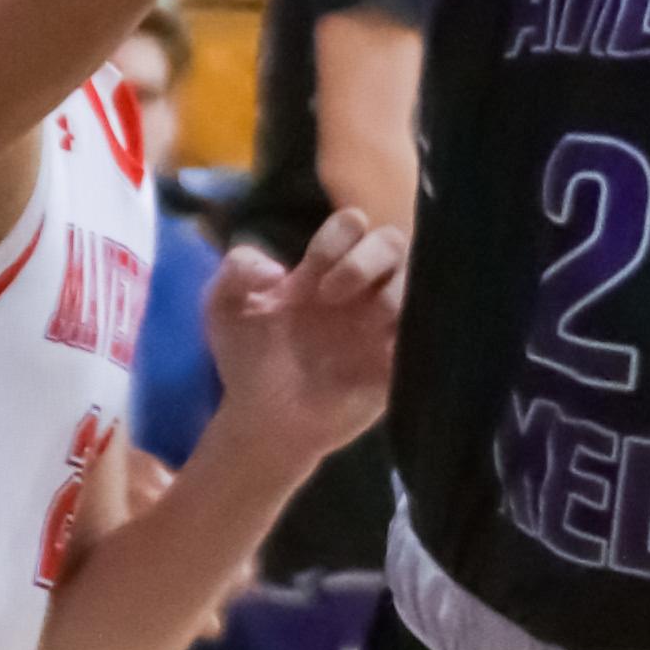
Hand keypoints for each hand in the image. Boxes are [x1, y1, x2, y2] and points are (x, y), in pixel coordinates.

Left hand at [201, 210, 405, 459]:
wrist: (263, 424)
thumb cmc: (246, 362)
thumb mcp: (223, 307)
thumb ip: (237, 269)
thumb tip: (276, 269)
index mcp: (322, 270)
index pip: (350, 226)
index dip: (337, 237)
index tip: (309, 271)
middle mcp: (358, 291)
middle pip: (392, 242)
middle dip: (366, 258)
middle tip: (331, 295)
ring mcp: (381, 325)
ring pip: (417, 283)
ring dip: (394, 293)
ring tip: (365, 322)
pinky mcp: (397, 362)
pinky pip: (426, 333)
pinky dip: (414, 330)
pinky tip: (384, 345)